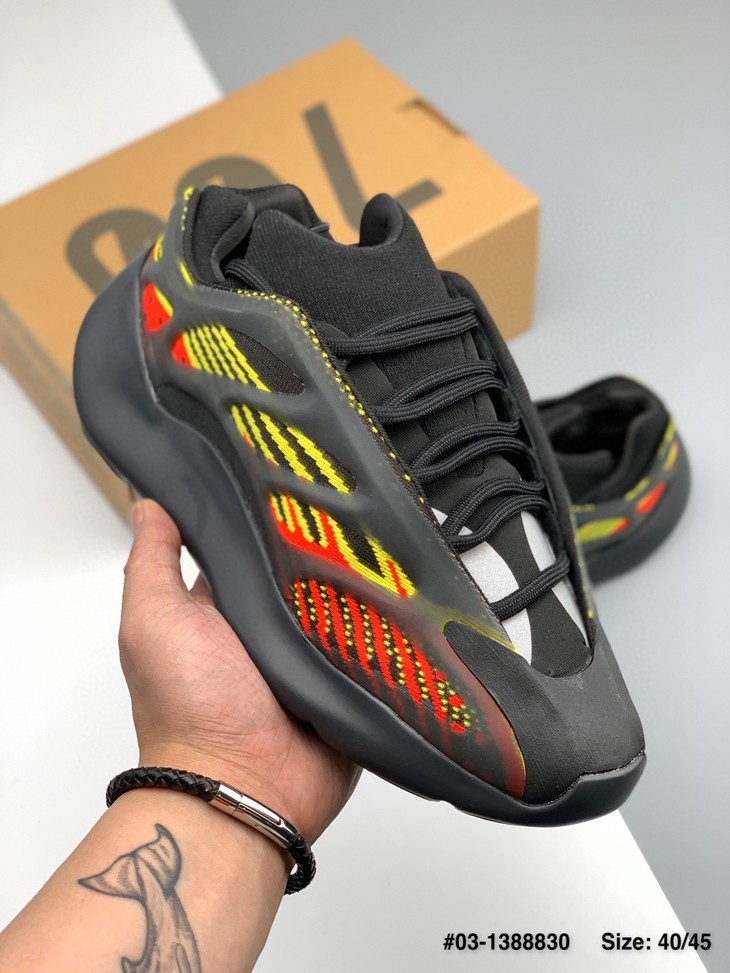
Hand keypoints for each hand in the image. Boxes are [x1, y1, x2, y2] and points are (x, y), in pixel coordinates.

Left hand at [119, 499, 358, 840]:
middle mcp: (267, 628)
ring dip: (356, 586)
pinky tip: (400, 597)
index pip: (249, 547)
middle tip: (348, 508)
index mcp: (222, 608)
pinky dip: (382, 627)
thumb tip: (150, 504)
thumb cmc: (185, 711)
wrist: (241, 789)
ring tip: (381, 548)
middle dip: (321, 548)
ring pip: (342, 603)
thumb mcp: (153, 623)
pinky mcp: (346, 680)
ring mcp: (310, 655)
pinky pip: (372, 643)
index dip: (265, 516)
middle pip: (302, 571)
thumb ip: (151, 563)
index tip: (287, 476)